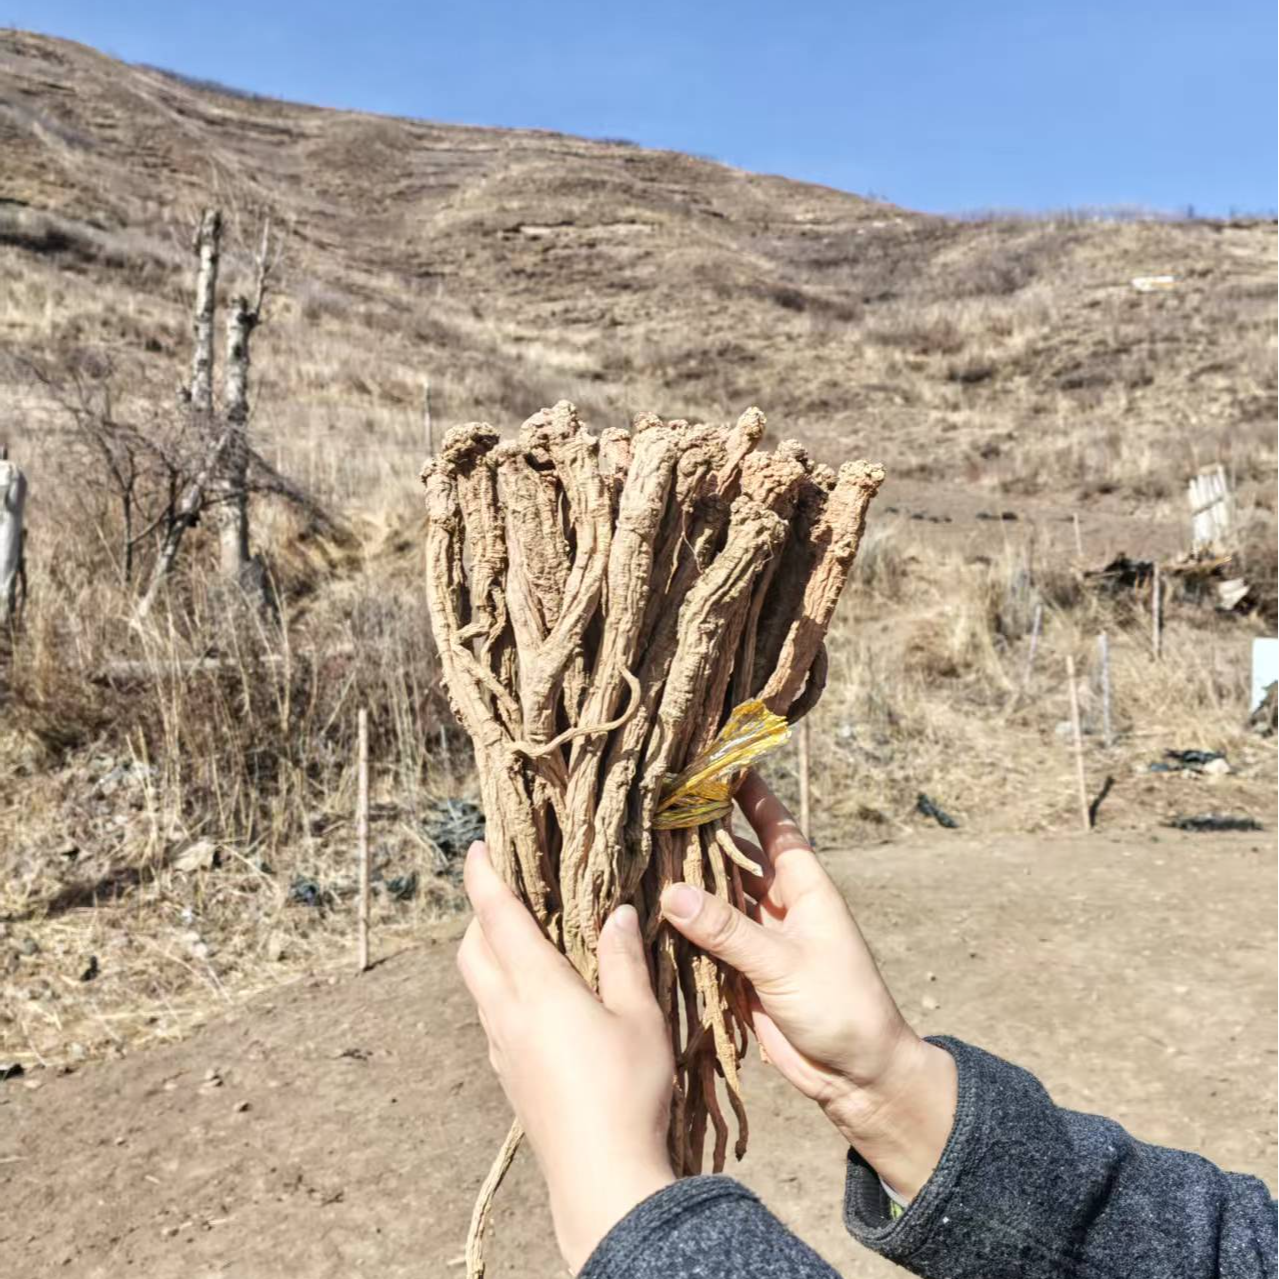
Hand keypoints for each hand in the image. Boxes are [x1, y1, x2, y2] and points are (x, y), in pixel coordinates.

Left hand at [458, 843, 674, 1272]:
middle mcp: (507, 1013)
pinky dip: (502, 990)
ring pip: (479, 985)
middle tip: (508, 892)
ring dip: (490, 953)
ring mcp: (502, 1050)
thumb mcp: (640, 1018)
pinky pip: (493, 1018)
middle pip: (472, 950)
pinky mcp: (509, 1078)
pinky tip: (538, 1000)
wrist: (602, 1178)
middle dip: (481, 914)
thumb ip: (623, 961)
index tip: (478, 847)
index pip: (498, 917)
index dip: (484, 878)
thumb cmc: (628, 1090)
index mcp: (537, 988)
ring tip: (524, 939)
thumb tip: (617, 914)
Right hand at [660, 772, 956, 1197]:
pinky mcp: (744, 974)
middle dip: (702, 835)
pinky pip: (708, 941)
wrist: (859, 1078)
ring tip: (639, 853)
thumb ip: (728, 930)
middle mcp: (780, 906)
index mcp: (805, 889)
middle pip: (736, 859)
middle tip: (654, 808)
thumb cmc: (841, 1008)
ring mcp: (761, 940)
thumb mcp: (784, 964)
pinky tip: (647, 912)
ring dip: (687, 882)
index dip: (750, 795)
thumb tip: (671, 892)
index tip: (719, 761)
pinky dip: (682, 927)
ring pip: (717, 900)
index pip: (774, 827)